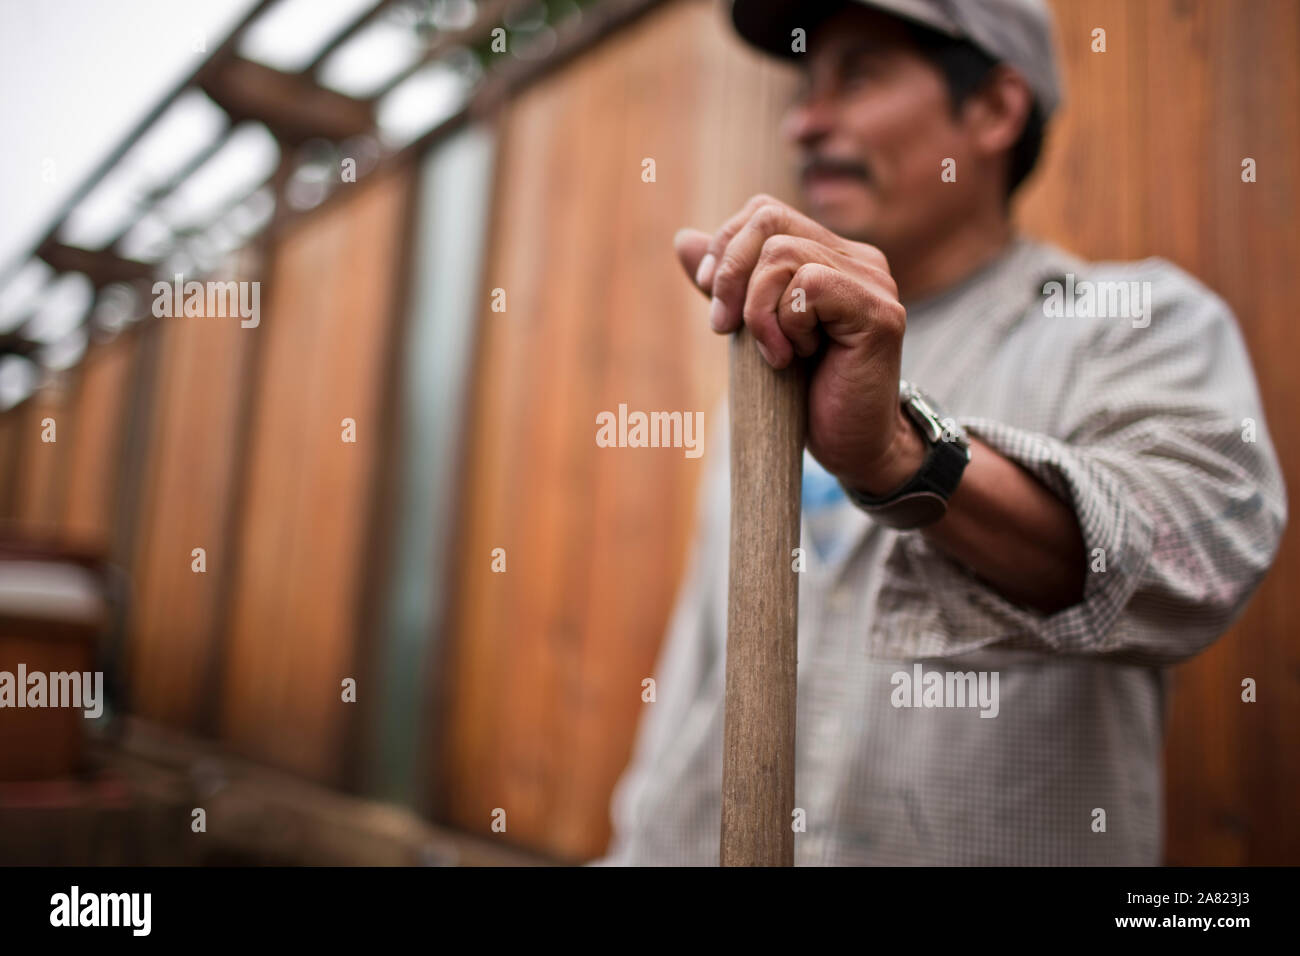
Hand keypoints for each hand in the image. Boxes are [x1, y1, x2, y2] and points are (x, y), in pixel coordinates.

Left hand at [675, 194, 923, 495]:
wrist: (851, 446)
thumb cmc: (805, 394)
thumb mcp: (754, 329)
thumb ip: (727, 283)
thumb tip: (684, 239)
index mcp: (831, 255)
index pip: (764, 213)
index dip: (726, 248)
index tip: (713, 302)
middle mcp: (859, 259)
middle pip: (768, 221)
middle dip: (729, 275)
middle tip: (723, 328)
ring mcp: (874, 282)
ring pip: (782, 256)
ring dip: (757, 311)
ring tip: (772, 354)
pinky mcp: (879, 313)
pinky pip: (809, 286)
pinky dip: (784, 324)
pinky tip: (795, 357)